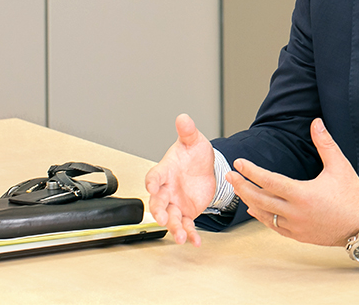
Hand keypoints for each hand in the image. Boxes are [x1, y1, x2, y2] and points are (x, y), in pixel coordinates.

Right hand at [145, 113, 216, 245]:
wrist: (206, 168)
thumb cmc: (194, 154)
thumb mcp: (194, 141)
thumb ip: (188, 132)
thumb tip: (184, 118)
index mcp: (165, 171)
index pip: (154, 176)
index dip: (152, 181)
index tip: (152, 186)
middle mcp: (166, 190)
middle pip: (157, 202)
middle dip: (159, 211)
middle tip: (162, 218)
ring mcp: (175, 203)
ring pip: (170, 218)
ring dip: (174, 228)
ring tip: (180, 237)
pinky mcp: (186, 212)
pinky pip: (186, 225)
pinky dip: (190, 234)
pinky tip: (195, 241)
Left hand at [228, 118, 358, 246]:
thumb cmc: (352, 195)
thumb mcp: (340, 165)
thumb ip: (325, 143)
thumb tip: (316, 123)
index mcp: (303, 194)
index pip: (269, 181)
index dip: (252, 171)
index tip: (239, 163)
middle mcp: (295, 212)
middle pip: (260, 199)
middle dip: (242, 186)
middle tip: (230, 175)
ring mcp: (296, 226)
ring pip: (264, 215)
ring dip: (249, 201)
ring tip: (239, 190)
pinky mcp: (298, 236)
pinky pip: (274, 227)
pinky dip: (262, 217)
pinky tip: (255, 209)